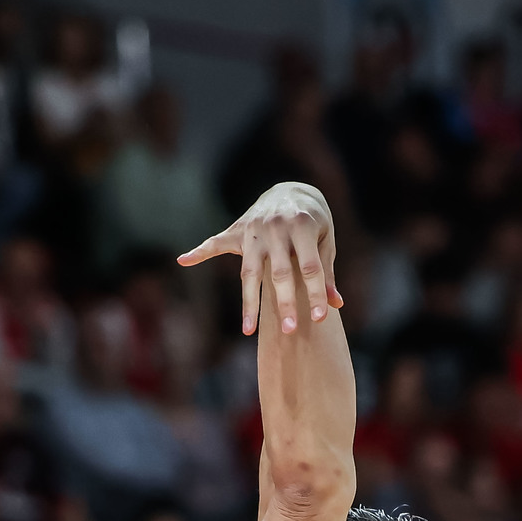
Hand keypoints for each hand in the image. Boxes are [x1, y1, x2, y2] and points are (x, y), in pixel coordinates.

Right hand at [177, 182, 340, 336]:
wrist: (292, 189)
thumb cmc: (314, 221)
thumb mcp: (325, 240)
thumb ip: (326, 271)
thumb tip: (337, 304)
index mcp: (303, 226)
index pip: (311, 267)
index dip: (316, 293)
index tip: (320, 318)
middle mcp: (276, 228)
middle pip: (279, 272)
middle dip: (285, 303)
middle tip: (289, 331)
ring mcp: (254, 230)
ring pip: (249, 271)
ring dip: (249, 302)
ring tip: (249, 329)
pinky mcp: (239, 230)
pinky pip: (216, 243)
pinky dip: (199, 252)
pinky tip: (184, 260)